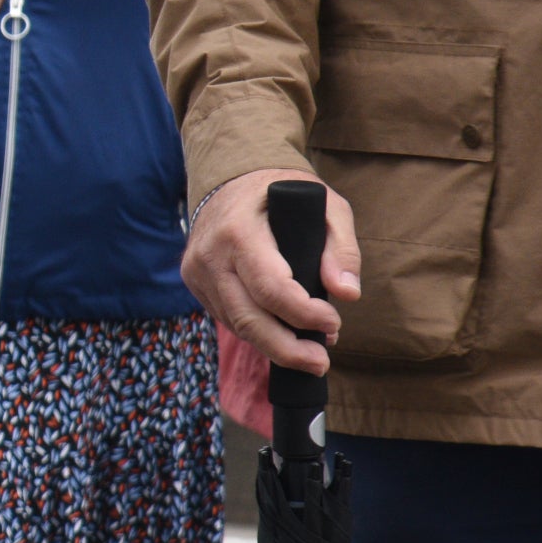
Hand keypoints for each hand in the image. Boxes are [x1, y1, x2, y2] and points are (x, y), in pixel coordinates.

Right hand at [184, 167, 359, 373]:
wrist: (228, 179)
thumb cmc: (283, 194)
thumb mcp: (325, 205)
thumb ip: (341, 247)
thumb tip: (347, 294)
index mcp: (240, 231)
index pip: (270, 287)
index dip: (304, 314)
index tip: (334, 322)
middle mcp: (210, 254)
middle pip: (248, 318)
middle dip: (287, 349)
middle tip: (321, 363)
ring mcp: (196, 271)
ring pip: (236, 325)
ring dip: (275, 346)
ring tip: (311, 352)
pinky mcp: (194, 282)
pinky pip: (228, 318)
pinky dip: (257, 332)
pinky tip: (283, 332)